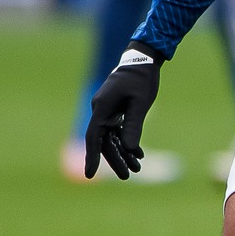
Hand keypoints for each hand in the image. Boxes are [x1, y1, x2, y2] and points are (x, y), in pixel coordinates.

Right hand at [84, 44, 163, 178]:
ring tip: (136, 168)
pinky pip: (117, 130)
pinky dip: (127, 141)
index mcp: (102, 107)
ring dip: (123, 152)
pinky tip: (138, 153)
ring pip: (112, 137)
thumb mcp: (140, 103)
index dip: (92, 157)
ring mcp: (107, 110)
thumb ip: (133, 125)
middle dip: (115, 160)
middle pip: (104, 141)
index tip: (91, 175)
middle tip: (126, 177)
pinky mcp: (115, 110)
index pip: (93, 137)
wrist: (143, 59)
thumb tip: (129, 148)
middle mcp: (101, 110)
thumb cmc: (142, 79)